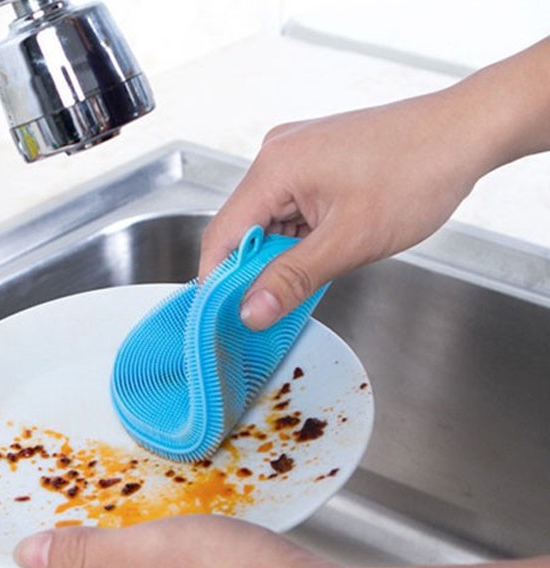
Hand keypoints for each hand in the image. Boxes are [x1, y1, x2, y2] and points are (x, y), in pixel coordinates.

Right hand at [200, 96, 480, 329]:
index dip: (219, 281)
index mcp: (275, 167)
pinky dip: (298, 238)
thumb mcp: (349, 241)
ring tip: (317, 271)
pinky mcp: (313, 161)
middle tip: (274, 308)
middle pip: (242, 229)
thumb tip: (251, 310)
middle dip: (254, 271)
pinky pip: (288, 209)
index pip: (222, 235)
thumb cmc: (418, 173)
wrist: (464, 133)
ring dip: (281, 256)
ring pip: (267, 222)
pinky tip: (323, 251)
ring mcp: (295, 155)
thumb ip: (292, 279)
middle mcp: (276, 155)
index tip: (226, 317)